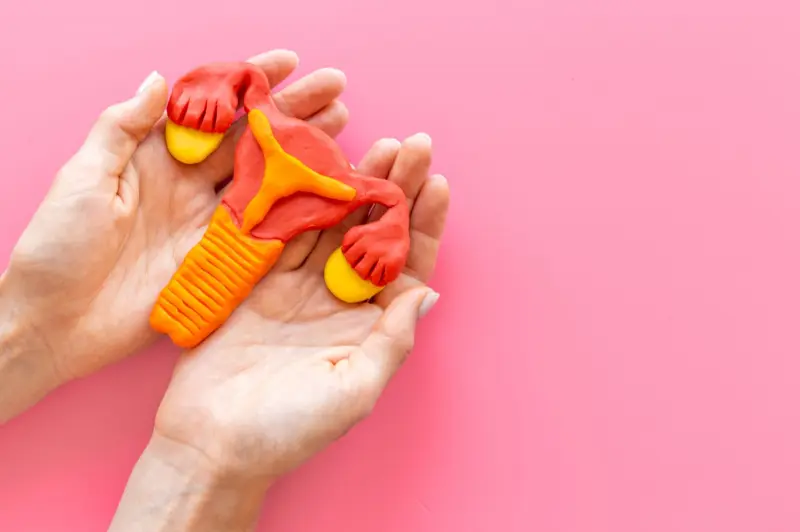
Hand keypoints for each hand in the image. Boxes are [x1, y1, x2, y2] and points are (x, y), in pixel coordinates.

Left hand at [0, 50, 348, 387]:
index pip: (212, 109)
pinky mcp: (222, 261)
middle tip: (335, 90)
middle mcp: (189, 185)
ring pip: (268, 181)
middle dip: (294, 113)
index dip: (248, 83)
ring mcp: (209, 224)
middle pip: (252, 141)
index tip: (286, 63)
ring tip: (343, 130)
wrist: (57, 323)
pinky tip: (328, 193)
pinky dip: (299, 213)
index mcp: (156, 157)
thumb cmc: (58, 247)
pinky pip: (267, 231)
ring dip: (306, 155)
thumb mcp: (84, 178)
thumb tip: (160, 79)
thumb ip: (121, 128)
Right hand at [153, 133, 447, 482]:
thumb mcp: (354, 391)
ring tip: (375, 143)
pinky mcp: (254, 279)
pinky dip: (297, 197)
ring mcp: (295, 286)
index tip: (439, 184)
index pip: (405, 264)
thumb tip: (427, 293)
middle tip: (411, 145)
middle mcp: (336, 300)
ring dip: (351, 183)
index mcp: (368, 325)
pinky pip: (280, 229)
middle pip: (372, 232)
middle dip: (394, 188)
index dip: (424, 224)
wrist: (211, 442)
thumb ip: (391, 341)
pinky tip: (316, 164)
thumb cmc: (289, 429)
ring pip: (330, 222)